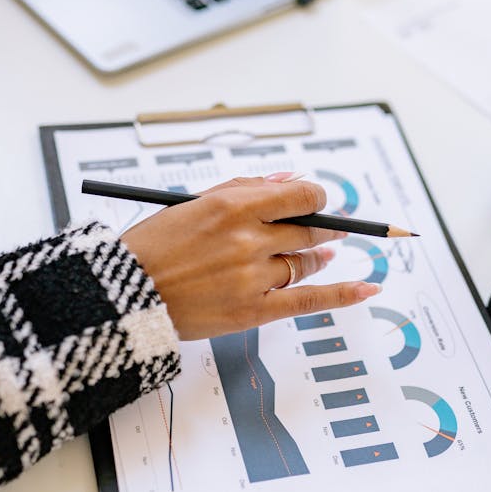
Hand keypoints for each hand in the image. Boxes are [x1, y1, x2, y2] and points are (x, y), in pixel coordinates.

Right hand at [122, 175, 380, 339]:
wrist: (123, 296)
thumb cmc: (151, 247)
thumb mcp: (192, 204)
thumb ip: (245, 189)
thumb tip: (291, 180)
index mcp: (232, 207)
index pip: (299, 195)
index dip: (317, 197)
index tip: (319, 200)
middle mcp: (248, 240)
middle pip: (305, 230)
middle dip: (323, 227)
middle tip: (331, 228)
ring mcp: (252, 277)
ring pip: (302, 264)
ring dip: (315, 256)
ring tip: (320, 254)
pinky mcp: (252, 311)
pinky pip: (308, 300)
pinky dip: (342, 294)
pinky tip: (367, 288)